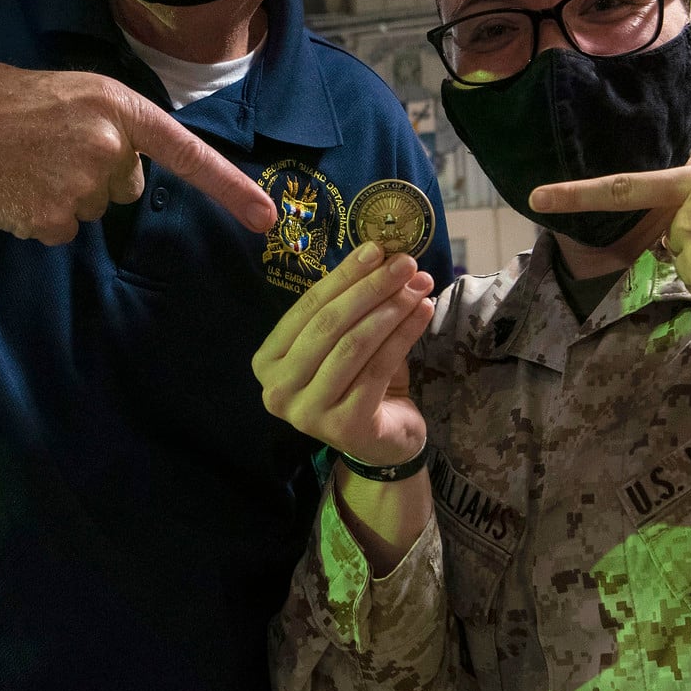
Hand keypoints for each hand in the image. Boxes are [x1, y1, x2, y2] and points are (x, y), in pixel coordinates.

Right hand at [0, 62, 275, 243]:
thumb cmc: (3, 104)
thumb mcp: (71, 96)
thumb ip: (112, 128)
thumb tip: (130, 179)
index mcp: (118, 106)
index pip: (187, 152)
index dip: (230, 188)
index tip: (268, 219)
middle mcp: (110, 144)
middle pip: (127, 187)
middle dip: (96, 176)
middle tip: (46, 150)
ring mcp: (83, 183)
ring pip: (93, 211)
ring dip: (63, 196)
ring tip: (23, 165)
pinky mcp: (55, 217)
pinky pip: (63, 231)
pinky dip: (39, 218)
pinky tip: (13, 190)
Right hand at [253, 243, 434, 464]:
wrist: (381, 441)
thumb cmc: (358, 382)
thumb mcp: (345, 339)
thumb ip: (350, 304)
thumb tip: (380, 253)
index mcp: (268, 361)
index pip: (307, 308)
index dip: (344, 275)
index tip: (376, 249)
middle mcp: (277, 389)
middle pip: (329, 325)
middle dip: (371, 288)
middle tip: (405, 263)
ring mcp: (307, 412)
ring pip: (354, 345)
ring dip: (391, 309)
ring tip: (419, 286)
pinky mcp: (343, 427)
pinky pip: (377, 369)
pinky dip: (403, 336)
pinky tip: (423, 313)